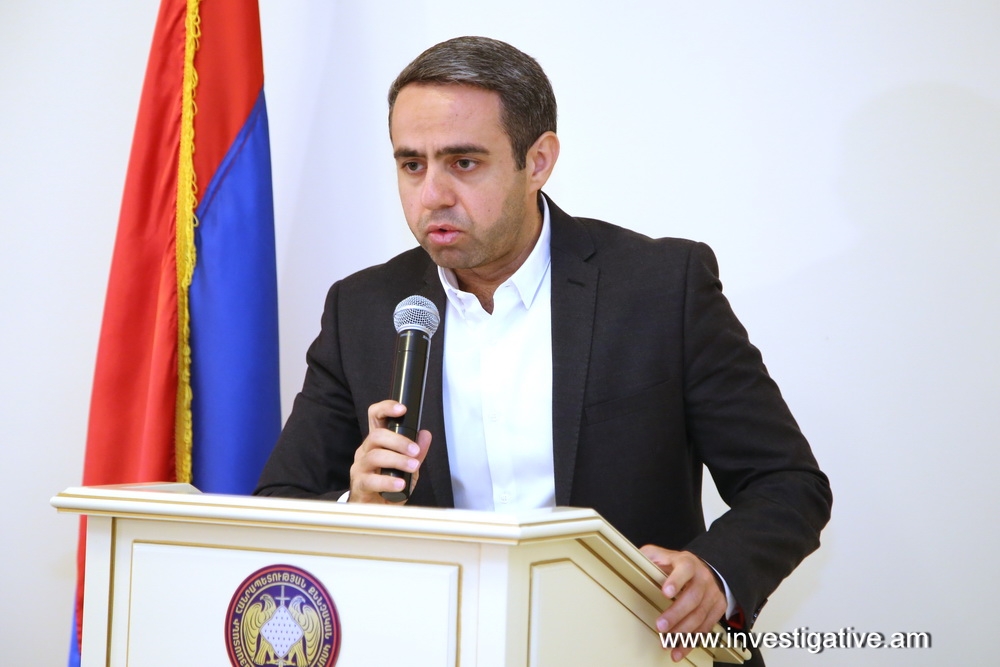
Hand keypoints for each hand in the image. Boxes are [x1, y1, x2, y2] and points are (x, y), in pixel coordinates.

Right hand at [348, 400, 430, 503]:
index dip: (386, 408)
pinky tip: (401, 484)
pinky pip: (371, 480)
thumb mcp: (408, 468)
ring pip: (375, 455)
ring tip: (412, 467)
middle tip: (415, 451)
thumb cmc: (389, 487)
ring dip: (397, 460)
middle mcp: (365, 451)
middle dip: (399, 441)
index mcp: (376, 442)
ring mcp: (360, 468)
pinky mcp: (359, 485)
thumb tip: (425, 434)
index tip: (402, 409)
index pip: (375, 417)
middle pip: (377, 435)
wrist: (376, 511)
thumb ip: (417, 452)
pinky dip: (388, 482)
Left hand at [640, 545, 727, 662]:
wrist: (708, 571)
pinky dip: (691, 641)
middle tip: (660, 626)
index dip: (676, 581)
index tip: (665, 592)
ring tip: (667, 643)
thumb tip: (633, 561)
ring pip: (700, 616)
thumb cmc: (679, 565)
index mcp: (688, 563)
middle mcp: (703, 579)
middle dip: (676, 614)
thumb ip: (650, 557)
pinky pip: (705, 628)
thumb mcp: (664, 555)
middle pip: (692, 598)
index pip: (685, 569)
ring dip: (683, 632)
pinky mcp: (717, 610)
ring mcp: (712, 595)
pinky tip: (679, 649)